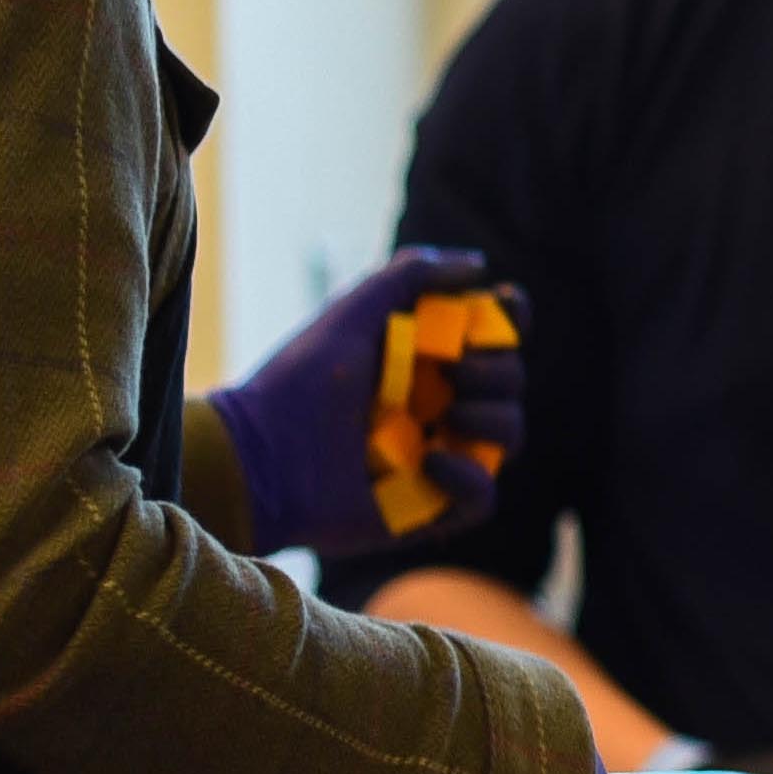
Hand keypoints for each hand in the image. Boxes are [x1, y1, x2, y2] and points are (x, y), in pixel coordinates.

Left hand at [207, 248, 526, 557]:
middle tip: (452, 372)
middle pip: (512, 379)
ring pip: (509, 435)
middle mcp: (440, 404)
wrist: (261, 458)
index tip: (502, 313)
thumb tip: (481, 267)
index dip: (509, 321)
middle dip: (496, 370)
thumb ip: (411, 274)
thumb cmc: (298, 382)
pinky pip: (485, 495)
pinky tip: (432, 463)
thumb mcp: (352, 312)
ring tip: (446, 418)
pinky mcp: (433, 506)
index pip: (496, 333)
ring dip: (492, 419)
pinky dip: (471, 478)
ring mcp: (440, 454)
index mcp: (425, 357)